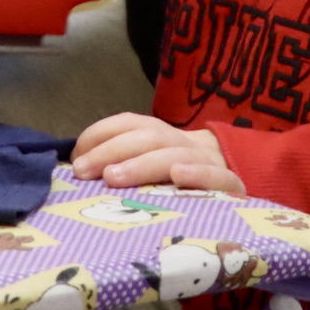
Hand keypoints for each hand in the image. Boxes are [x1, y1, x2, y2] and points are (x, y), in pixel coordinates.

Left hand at [72, 113, 243, 194]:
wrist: (233, 181)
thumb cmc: (177, 182)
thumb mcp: (148, 168)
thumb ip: (117, 165)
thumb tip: (76, 170)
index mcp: (160, 135)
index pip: (130, 123)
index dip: (101, 134)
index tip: (76, 156)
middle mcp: (182, 142)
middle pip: (148, 137)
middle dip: (112, 151)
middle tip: (84, 171)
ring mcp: (208, 162)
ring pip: (174, 154)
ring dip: (142, 164)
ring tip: (114, 177)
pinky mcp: (231, 186)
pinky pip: (218, 177)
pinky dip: (197, 174)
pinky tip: (178, 176)